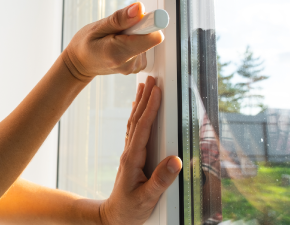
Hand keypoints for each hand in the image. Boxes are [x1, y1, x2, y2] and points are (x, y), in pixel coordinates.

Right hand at [62, 2, 164, 81]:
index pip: (153, 37)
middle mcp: (130, 63)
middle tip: (118, 29)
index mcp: (119, 53)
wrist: (80, 64)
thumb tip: (139, 9)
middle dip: (138, 27)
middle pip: (150, 37)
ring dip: (134, 35)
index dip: (150, 23)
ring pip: (147, 41)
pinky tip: (120, 44)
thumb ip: (120, 19)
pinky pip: (144, 47)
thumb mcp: (97, 28)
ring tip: (115, 38)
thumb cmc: (84, 44)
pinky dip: (134, 42)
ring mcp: (134, 66)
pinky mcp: (138, 65)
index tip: (143, 18)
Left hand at [99, 76, 182, 224]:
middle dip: (145, 98)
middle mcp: (130, 153)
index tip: (157, 92)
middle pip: (137, 120)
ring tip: (145, 86)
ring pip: (135, 122)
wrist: (113, 218)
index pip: (143, 129)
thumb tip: (176, 160)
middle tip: (151, 79)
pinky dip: (139, 115)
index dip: (150, 109)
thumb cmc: (130, 210)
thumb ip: (161, 180)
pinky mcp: (133, 157)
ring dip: (141, 103)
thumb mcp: (147, 198)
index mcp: (133, 160)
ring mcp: (130, 154)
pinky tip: (140, 109)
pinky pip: (136, 130)